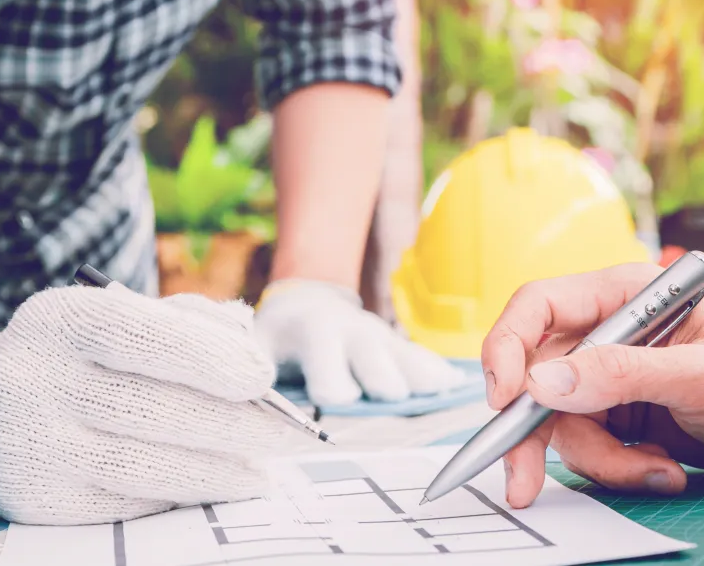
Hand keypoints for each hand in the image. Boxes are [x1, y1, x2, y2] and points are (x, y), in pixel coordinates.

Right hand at [0, 285, 289, 524]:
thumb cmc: (83, 357)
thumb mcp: (120, 318)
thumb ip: (188, 322)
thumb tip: (249, 348)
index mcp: (58, 317)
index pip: (137, 333)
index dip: (205, 356)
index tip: (262, 377)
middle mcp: (30, 377)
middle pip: (146, 406)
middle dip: (230, 424)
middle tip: (287, 436)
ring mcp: (26, 442)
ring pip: (138, 464)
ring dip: (213, 472)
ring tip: (261, 474)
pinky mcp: (33, 498)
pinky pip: (121, 501)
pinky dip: (175, 495)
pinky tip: (213, 487)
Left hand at [255, 279, 468, 405]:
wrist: (305, 302)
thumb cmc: (277, 335)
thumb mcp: (254, 345)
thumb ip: (250, 367)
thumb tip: (249, 390)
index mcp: (318, 336)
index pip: (331, 374)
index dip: (334, 390)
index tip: (334, 401)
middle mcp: (356, 335)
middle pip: (380, 371)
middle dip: (384, 387)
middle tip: (388, 397)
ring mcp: (381, 339)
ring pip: (409, 365)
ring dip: (422, 383)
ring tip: (440, 396)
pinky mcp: (397, 346)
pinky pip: (424, 361)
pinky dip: (438, 375)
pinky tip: (454, 388)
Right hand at [481, 262, 703, 508]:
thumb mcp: (702, 376)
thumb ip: (623, 375)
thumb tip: (543, 382)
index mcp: (624, 295)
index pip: (539, 307)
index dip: (508, 347)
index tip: (504, 398)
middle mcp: (609, 332)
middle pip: (536, 374)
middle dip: (533, 430)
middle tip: (522, 480)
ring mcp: (612, 377)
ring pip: (560, 421)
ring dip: (600, 459)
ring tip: (655, 470)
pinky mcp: (621, 416)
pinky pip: (589, 446)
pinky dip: (618, 468)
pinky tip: (661, 470)